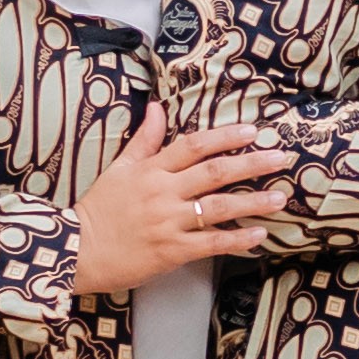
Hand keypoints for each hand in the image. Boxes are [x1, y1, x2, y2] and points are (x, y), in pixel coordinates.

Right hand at [71, 111, 296, 295]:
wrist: (77, 250)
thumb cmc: (99, 209)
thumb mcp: (119, 168)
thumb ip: (144, 139)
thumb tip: (156, 106)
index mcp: (150, 170)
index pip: (192, 146)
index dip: (224, 137)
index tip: (252, 131)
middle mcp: (163, 193)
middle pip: (214, 173)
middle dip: (251, 164)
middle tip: (281, 157)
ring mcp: (168, 222)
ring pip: (218, 208)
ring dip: (253, 202)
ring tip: (280, 198)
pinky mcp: (172, 251)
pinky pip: (211, 244)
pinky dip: (237, 240)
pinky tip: (259, 235)